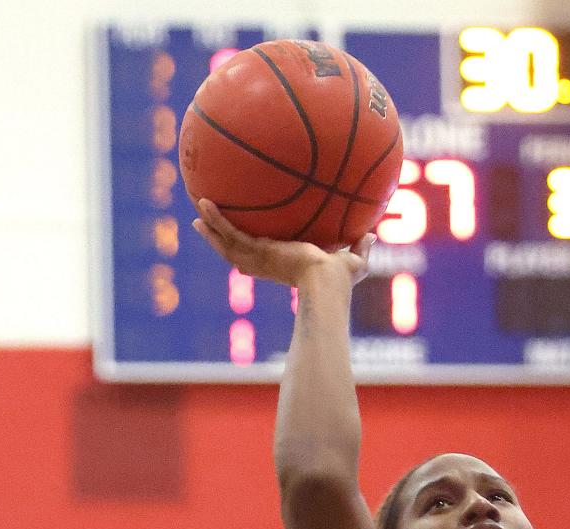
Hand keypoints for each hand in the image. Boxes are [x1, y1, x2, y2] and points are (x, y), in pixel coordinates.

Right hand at [191, 199, 372, 288]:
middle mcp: (267, 263)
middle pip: (236, 251)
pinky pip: (231, 234)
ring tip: (196, 211)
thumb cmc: (340, 280)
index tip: (243, 241)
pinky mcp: (257, 252)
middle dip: (220, 238)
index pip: (262, 258)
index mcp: (283, 265)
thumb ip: (361, 247)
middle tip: (206, 224)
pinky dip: (216, 221)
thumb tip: (373, 233)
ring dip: (211, 228)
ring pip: (227, 243)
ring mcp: (259, 259)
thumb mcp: (354, 261)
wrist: (326, 284)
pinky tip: (203, 205)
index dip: (251, 251)